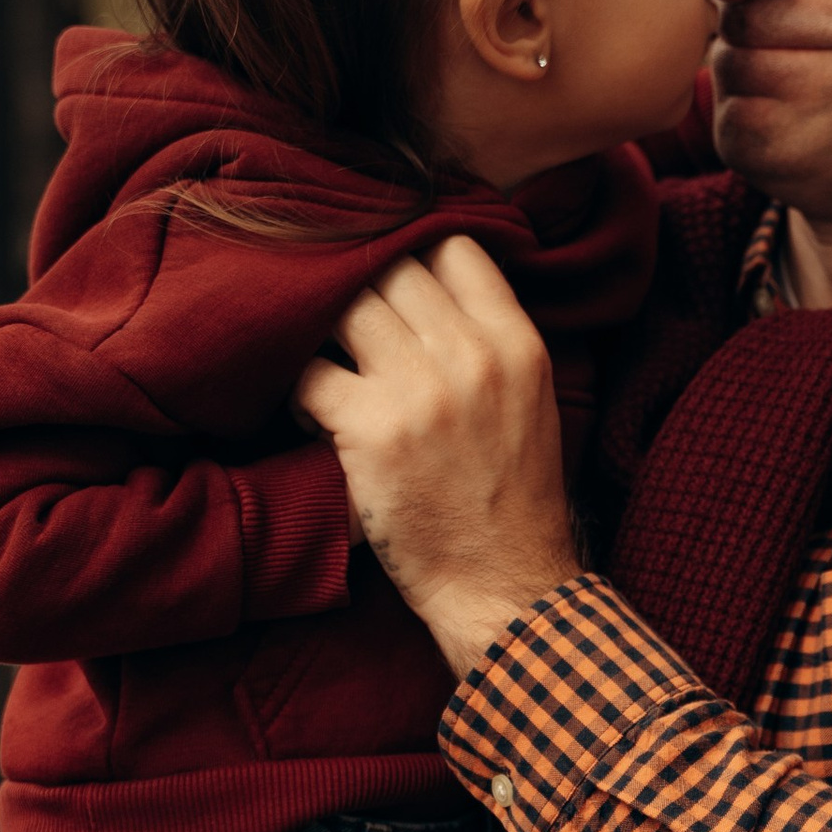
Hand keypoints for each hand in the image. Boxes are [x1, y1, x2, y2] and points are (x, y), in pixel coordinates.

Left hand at [293, 234, 578, 674]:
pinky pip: (309, 373)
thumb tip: (432, 285)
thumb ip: (491, 341)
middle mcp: (472, 355)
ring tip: (324, 361)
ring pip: (346, 306)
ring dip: (322, 329)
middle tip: (339, 316)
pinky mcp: (371, 430)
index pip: (454, 247)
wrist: (506, 585)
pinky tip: (310, 413)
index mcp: (517, 343)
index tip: (387, 272)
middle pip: (392, 266)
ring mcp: (420, 390)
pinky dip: (299, 389)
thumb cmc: (513, 501)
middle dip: (359, 286)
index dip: (413, 252)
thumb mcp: (532, 403)